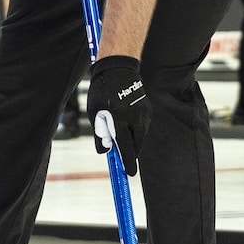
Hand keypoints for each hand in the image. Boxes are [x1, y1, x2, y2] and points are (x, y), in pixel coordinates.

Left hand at [87, 55, 148, 175]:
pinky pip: (142, 127)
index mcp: (119, 117)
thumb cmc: (102, 91)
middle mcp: (135, 117)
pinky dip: (135, 130)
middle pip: (136, 145)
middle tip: (123, 158)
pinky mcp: (148, 110)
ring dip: (132, 141)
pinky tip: (126, 120)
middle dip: (130, 153)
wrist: (119, 69)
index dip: (127, 161)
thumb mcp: (95, 112)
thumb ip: (100, 133)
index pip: (125, 146)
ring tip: (120, 130)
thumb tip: (105, 152)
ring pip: (140, 137)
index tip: (130, 174)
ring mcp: (144, 113)